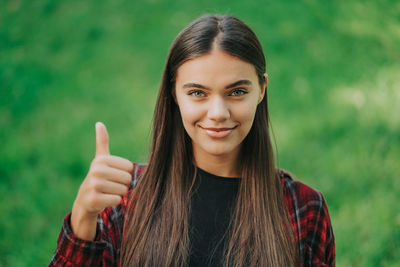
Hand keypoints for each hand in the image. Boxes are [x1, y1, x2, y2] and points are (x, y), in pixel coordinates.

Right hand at [70, 122, 132, 239]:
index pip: (129, 167)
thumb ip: (102, 142)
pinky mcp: (93, 200)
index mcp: (101, 160)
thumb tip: (99, 123)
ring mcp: (93, 185)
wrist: (84, 201)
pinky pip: (117, 200)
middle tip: (110, 186)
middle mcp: (96, 171)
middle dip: (122, 184)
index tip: (113, 175)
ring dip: (118, 193)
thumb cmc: (98, 178)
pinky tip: (104, 200)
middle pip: (127, 178)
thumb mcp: (100, 159)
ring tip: (107, 192)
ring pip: (123, 190)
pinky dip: (114, 202)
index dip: (124, 173)